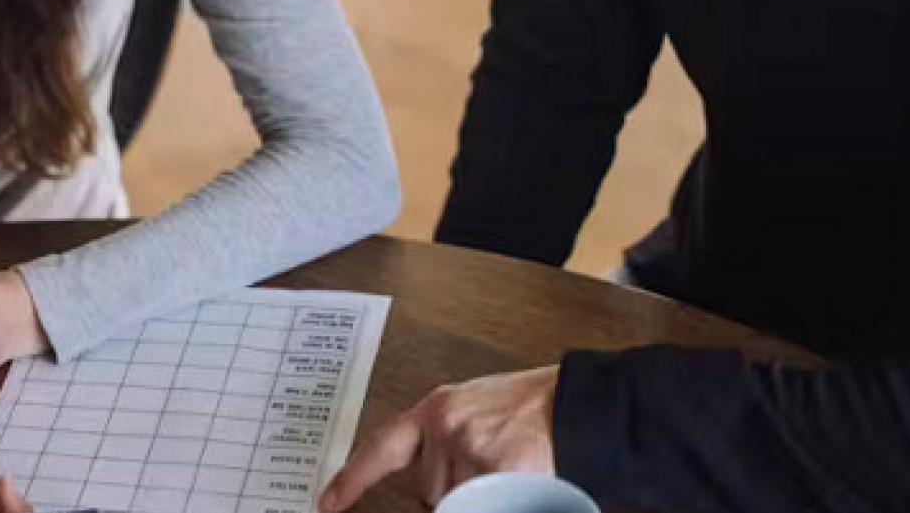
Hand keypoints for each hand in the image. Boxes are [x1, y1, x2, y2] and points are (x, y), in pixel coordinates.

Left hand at [319, 366, 559, 511]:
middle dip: (453, 493)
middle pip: (429, 490)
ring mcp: (468, 451)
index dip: (353, 479)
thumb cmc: (537, 408)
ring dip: (479, 500)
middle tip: (492, 467)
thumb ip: (448, 440)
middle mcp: (445, 427)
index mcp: (438, 408)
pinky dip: (499, 503)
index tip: (327, 503)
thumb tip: (432, 483)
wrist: (583, 406)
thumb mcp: (480, 410)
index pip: (383, 447)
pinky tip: (519, 482)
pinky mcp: (493, 473)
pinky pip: (482, 507)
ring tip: (513, 468)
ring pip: (455, 503)